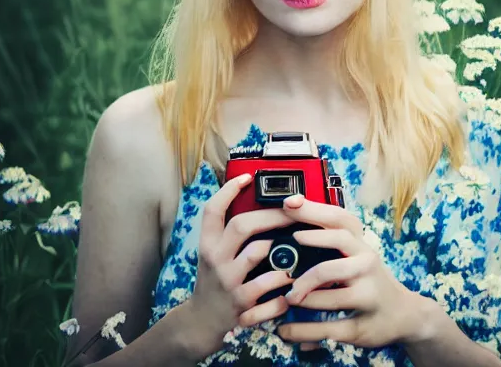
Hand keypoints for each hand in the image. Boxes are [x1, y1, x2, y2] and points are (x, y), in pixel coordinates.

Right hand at [186, 173, 297, 357]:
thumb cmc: (217, 279)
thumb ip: (231, 234)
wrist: (201, 322)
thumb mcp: (214, 253)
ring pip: (258, 252)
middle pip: (242, 225)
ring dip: (282, 248)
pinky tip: (294, 283)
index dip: (228, 191)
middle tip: (294, 210)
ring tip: (299, 245)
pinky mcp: (241, 304)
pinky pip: (269, 287)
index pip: (212, 210)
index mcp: (208, 243)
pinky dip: (284, 283)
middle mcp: (215, 258)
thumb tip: (261, 205)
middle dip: (272, 215)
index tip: (248, 178)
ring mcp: (228, 281)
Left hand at [276, 194, 427, 348]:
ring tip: (286, 298)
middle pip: (337, 247)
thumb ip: (329, 239)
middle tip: (285, 264)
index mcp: (360, 245)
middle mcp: (367, 264)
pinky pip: (327, 329)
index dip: (313, 210)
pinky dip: (302, 331)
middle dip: (308, 249)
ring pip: (329, 294)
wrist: (404, 315)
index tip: (288, 203)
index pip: (338, 220)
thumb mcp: (355, 256)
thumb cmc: (368, 279)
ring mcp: (367, 295)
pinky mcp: (362, 327)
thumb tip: (290, 213)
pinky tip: (285, 330)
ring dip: (303, 297)